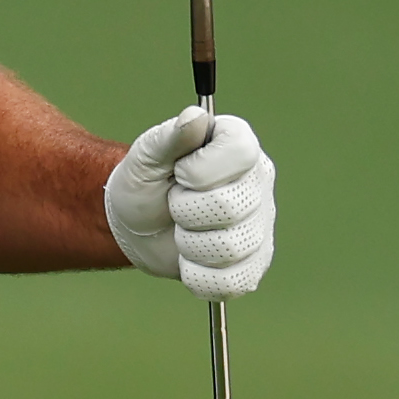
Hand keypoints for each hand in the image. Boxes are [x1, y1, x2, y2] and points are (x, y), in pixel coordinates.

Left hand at [105, 105, 276, 298]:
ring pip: (228, 247)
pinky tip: (189, 259)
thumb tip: (195, 118)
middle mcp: (258, 184)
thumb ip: (170, 136)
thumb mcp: (147, 156)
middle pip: (228, 206)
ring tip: (182, 231)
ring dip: (187, 244)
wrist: (138, 226)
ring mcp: (260, 226)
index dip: (200, 169)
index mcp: (239, 147)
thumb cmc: (146, 183)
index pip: (239, 153)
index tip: (180, 173)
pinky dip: (197, 275)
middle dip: (185, 210)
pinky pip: (230, 281)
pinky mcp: (253, 264)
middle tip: (176, 204)